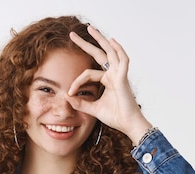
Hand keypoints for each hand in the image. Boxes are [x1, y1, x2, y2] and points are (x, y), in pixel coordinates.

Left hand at [67, 25, 151, 144]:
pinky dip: (119, 50)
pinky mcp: (123, 78)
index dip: (76, 82)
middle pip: (98, 54)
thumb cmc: (115, 116)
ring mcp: (119, 74)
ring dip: (100, 39)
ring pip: (109, 52)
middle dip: (85, 43)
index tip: (69, 93)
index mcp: (107, 80)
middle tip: (72, 35)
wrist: (127, 124)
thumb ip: (80, 103)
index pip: (88, 73)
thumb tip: (67, 97)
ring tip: (90, 28)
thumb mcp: (93, 109)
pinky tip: (111, 41)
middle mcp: (113, 74)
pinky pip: (122, 61)